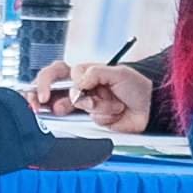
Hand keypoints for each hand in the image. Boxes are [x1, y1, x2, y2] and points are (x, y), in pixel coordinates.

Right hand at [35, 63, 150, 131]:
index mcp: (83, 73)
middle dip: (50, 101)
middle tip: (52, 107)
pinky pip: (89, 119)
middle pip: (53, 93)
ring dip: (96, 105)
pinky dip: (104, 115)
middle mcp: (81, 89)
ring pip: (75, 108)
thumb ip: (93, 74)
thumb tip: (77, 86)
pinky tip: (115, 111)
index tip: (43, 96)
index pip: (55, 74)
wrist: (150, 106)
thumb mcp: (116, 72)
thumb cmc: (136, 86)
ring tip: (112, 103)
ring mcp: (86, 105)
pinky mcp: (93, 120)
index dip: (44, 83)